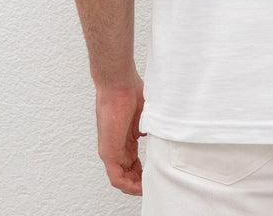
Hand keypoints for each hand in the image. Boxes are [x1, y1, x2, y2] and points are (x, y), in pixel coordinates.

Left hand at [95, 72, 146, 194]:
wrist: (118, 83)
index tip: (154, 175)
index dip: (143, 172)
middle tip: (152, 185)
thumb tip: (164, 134)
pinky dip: (128, 185)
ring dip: (134, 186)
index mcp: (126, 137)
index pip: (133, 162)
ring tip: (147, 189)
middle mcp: (117, 146)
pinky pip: (116, 177)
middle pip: (127, 172)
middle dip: (140, 182)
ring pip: (121, 178)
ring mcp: (111, 149)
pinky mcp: (108, 151)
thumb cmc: (130, 90)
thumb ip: (152, 126)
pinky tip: (138, 187)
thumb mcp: (147, 113)